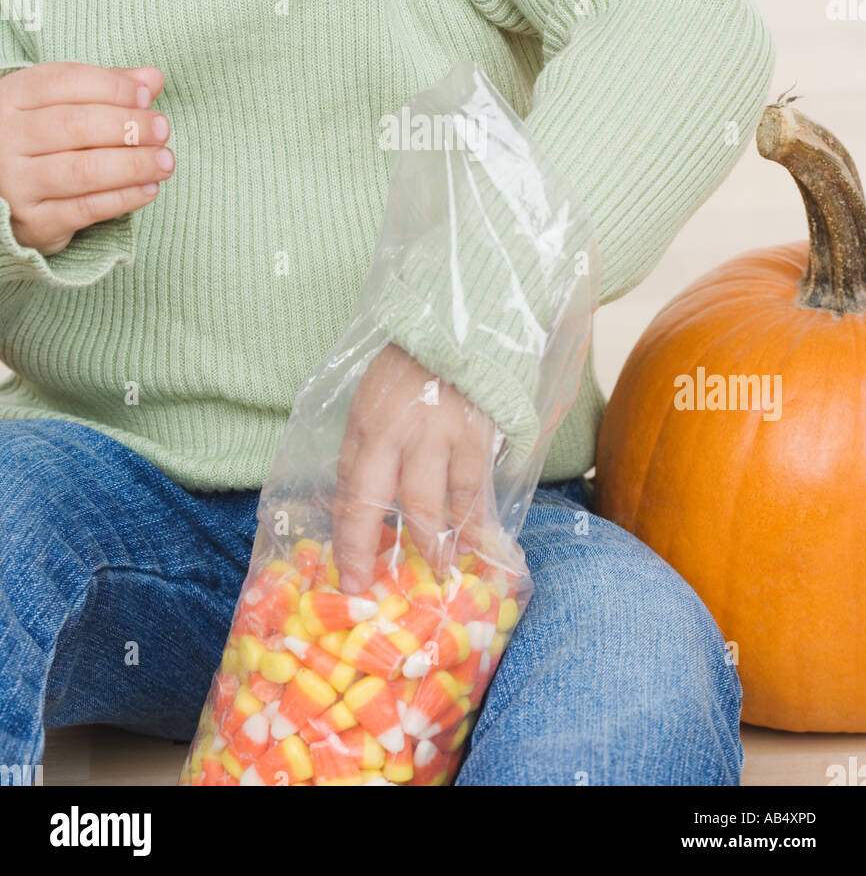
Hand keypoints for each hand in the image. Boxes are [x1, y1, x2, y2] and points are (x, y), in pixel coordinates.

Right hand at [0, 62, 172, 255]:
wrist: (4, 193)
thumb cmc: (42, 140)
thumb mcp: (61, 104)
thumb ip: (106, 88)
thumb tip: (151, 78)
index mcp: (12, 98)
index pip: (66, 82)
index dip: (113, 87)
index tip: (146, 95)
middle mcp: (7, 138)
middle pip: (76, 125)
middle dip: (128, 126)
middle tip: (163, 130)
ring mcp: (16, 182)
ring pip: (83, 170)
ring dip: (133, 165)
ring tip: (165, 161)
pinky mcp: (32, 222)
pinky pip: (85, 209)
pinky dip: (123, 198)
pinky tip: (149, 189)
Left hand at [332, 342, 506, 593]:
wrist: (465, 319)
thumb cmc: (417, 361)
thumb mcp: (376, 394)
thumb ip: (370, 441)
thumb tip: (363, 495)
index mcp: (366, 421)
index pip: (349, 489)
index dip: (346, 536)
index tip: (346, 571)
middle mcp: (395, 432)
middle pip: (375, 504)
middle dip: (367, 552)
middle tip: (368, 588)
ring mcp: (437, 435)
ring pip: (427, 506)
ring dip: (431, 545)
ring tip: (438, 570)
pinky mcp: (476, 435)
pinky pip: (473, 491)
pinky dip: (475, 522)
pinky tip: (478, 544)